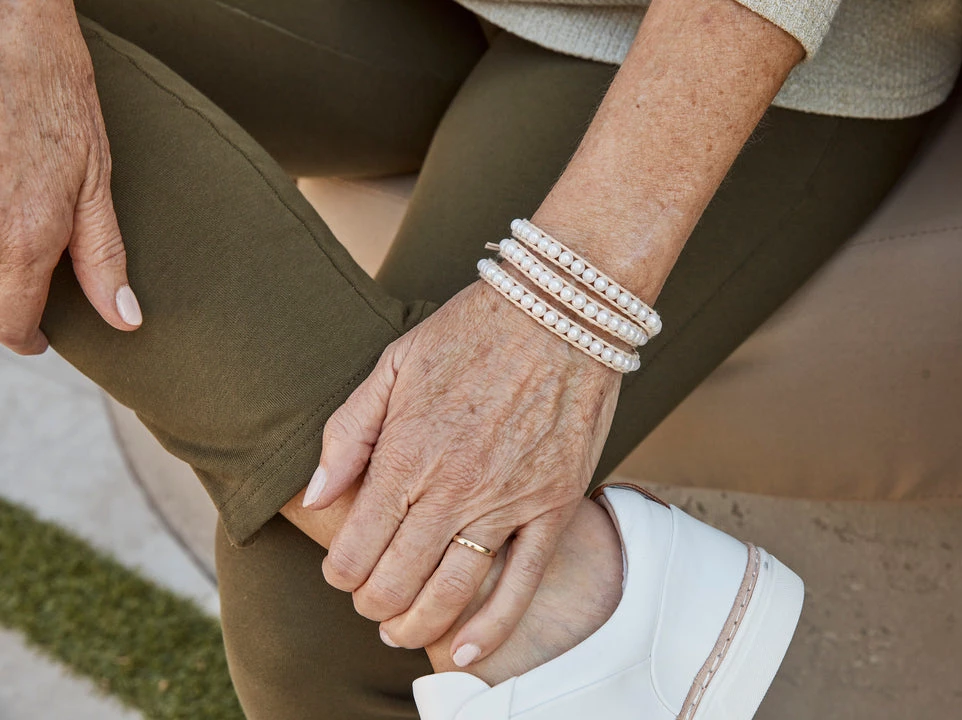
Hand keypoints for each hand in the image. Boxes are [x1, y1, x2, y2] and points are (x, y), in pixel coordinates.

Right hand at [0, 0, 139, 354]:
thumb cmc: (57, 103)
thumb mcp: (96, 184)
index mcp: (23, 240)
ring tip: (16, 241)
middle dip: (4, 304)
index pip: (10, 322)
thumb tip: (125, 318)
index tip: (40, 336)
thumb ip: (103, 258)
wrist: (9, 37)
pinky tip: (5, 207)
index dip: (28, 337)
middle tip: (28, 292)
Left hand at [304, 279, 620, 662]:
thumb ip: (349, 433)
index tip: (341, 571)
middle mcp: (452, 490)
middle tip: (370, 600)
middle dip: (372, 603)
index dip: (340, 574)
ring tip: (402, 630)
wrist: (559, 310)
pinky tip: (469, 651)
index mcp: (406, 455)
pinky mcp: (553, 506)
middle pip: (396, 582)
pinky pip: (522, 582)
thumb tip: (318, 495)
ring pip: (451, 594)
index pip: (355, 549)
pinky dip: (493, 626)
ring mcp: (506, 502)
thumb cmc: (472, 331)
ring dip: (417, 625)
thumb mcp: (392, 365)